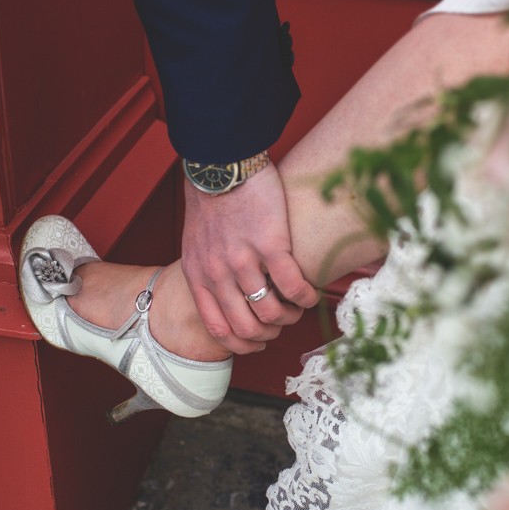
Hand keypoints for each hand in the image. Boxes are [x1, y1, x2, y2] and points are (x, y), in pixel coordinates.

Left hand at [181, 161, 318, 353]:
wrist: (221, 165)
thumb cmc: (211, 201)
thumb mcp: (196, 244)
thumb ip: (207, 270)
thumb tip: (227, 292)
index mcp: (199, 276)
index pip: (218, 329)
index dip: (242, 344)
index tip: (259, 342)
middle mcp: (218, 275)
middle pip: (247, 328)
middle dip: (270, 333)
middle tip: (283, 321)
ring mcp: (243, 261)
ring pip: (271, 312)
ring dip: (290, 316)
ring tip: (299, 306)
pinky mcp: (270, 245)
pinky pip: (292, 286)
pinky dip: (306, 297)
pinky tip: (312, 292)